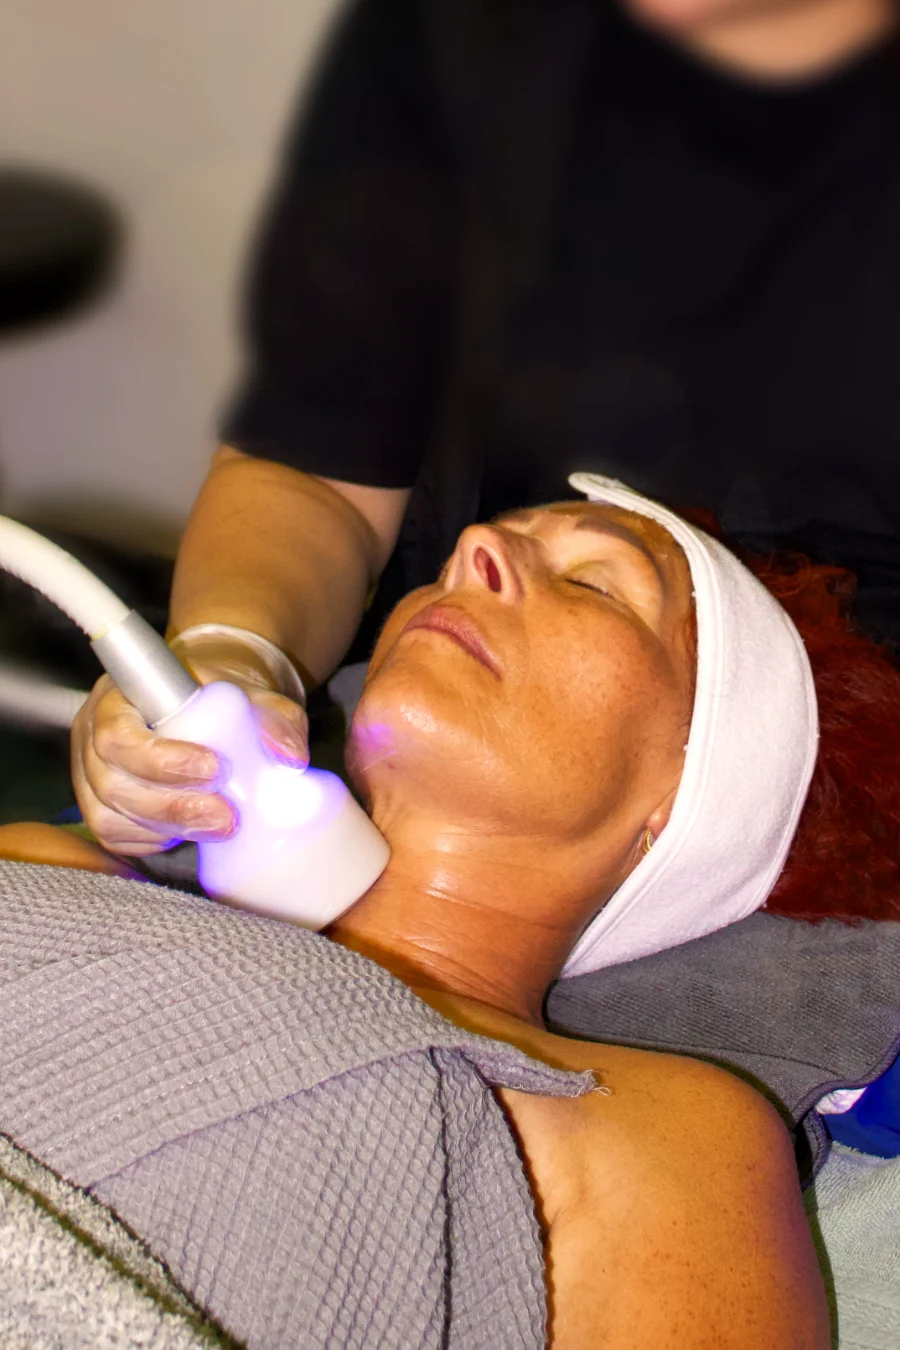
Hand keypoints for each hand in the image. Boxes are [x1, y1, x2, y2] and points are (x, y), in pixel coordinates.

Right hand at [71, 638, 308, 856]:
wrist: (210, 705)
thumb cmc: (224, 697)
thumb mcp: (257, 697)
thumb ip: (276, 719)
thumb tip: (289, 757)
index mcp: (119, 698)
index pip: (118, 735)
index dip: (161, 760)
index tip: (215, 769)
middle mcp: (93, 736)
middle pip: (113, 784)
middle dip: (173, 806)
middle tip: (226, 816)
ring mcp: (91, 775)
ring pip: (111, 817)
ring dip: (167, 827)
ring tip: (218, 826)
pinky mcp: (103, 807)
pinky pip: (116, 836)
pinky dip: (154, 839)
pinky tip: (190, 831)